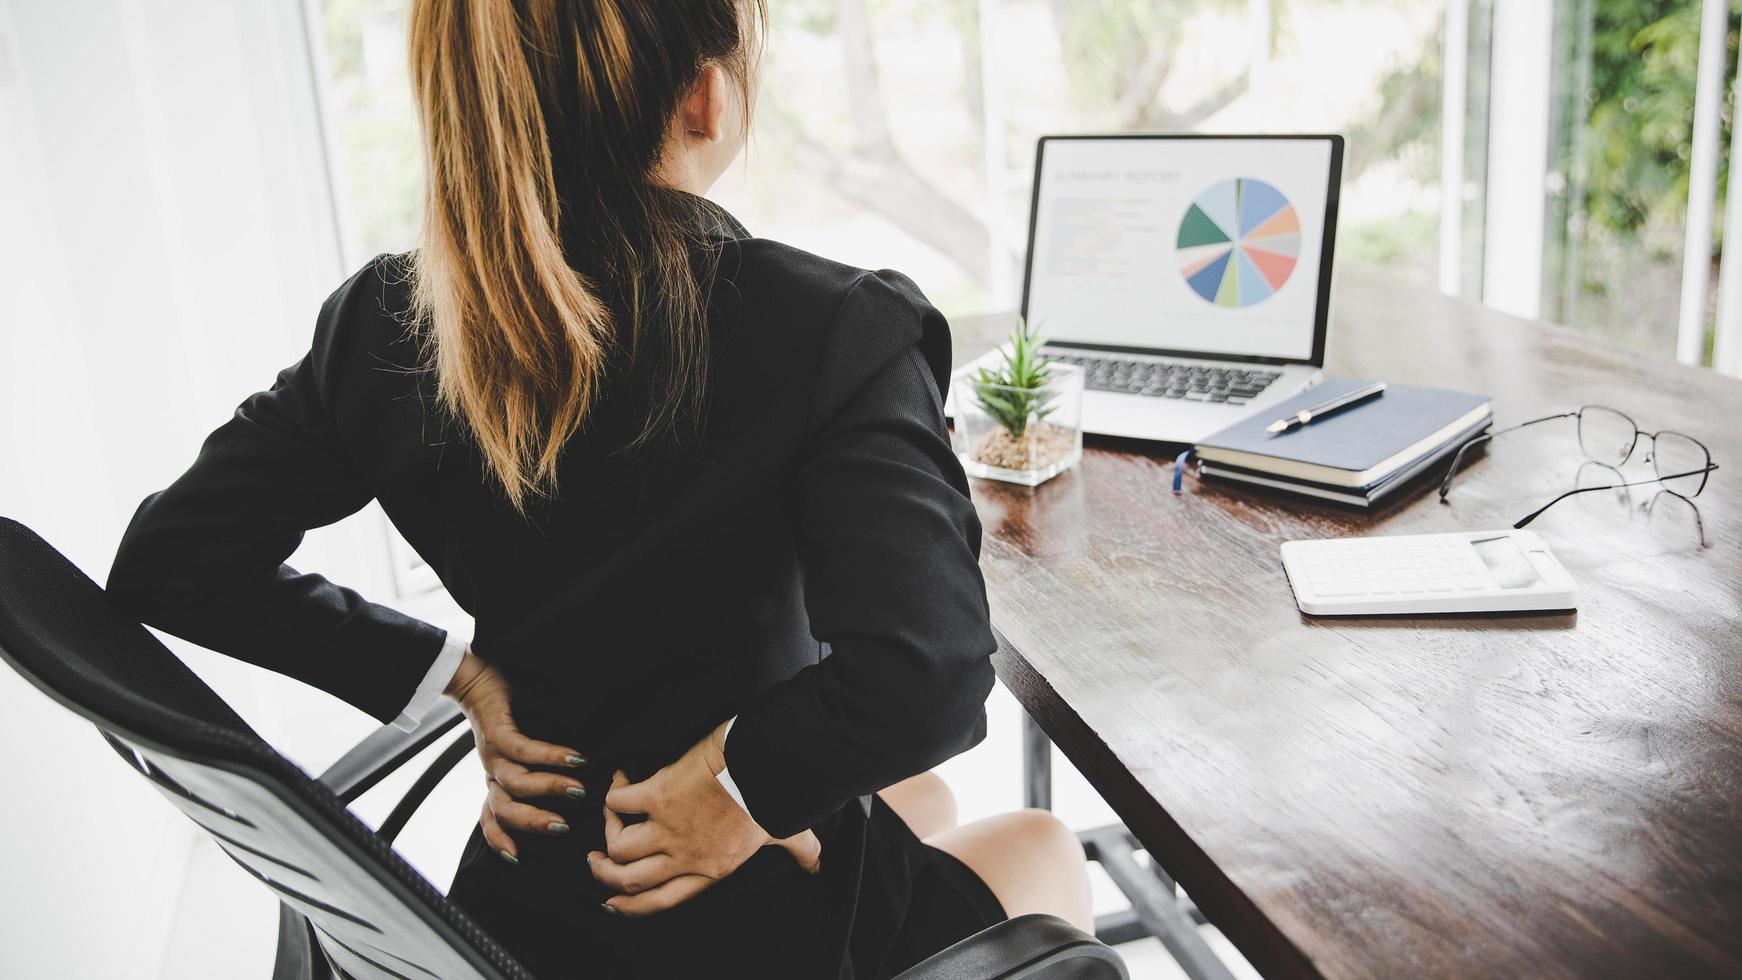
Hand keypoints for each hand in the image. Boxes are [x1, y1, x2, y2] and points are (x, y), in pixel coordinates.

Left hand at [445, 650, 587, 863]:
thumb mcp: (516, 747)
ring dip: (548, 789)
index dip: (500, 840)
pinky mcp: (499, 731)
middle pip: (504, 810)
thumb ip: (534, 768)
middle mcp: (491, 770)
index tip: (517, 860)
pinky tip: (575, 757)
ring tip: (579, 789)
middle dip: (533, 822)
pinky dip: (551, 756)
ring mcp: (493, 753)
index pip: (491, 817)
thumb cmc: (505, 712)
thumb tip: (576, 785)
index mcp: (494, 779)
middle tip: (564, 827)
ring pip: (516, 784)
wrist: (476, 676)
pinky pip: (525, 751)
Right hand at [590, 720, 820, 915]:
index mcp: (711, 869)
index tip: (613, 904)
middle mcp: (685, 855)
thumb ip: (800, 851)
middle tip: (596, 863)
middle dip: (605, 876)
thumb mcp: (786, 832)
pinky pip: (619, 802)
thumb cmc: (774, 795)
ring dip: (605, 833)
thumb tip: (817, 865)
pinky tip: (620, 780)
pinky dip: (614, 792)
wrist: (764, 762)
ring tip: (605, 819)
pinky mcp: (657, 795)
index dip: (633, 908)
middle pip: (629, 882)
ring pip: (619, 847)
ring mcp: (668, 828)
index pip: (663, 901)